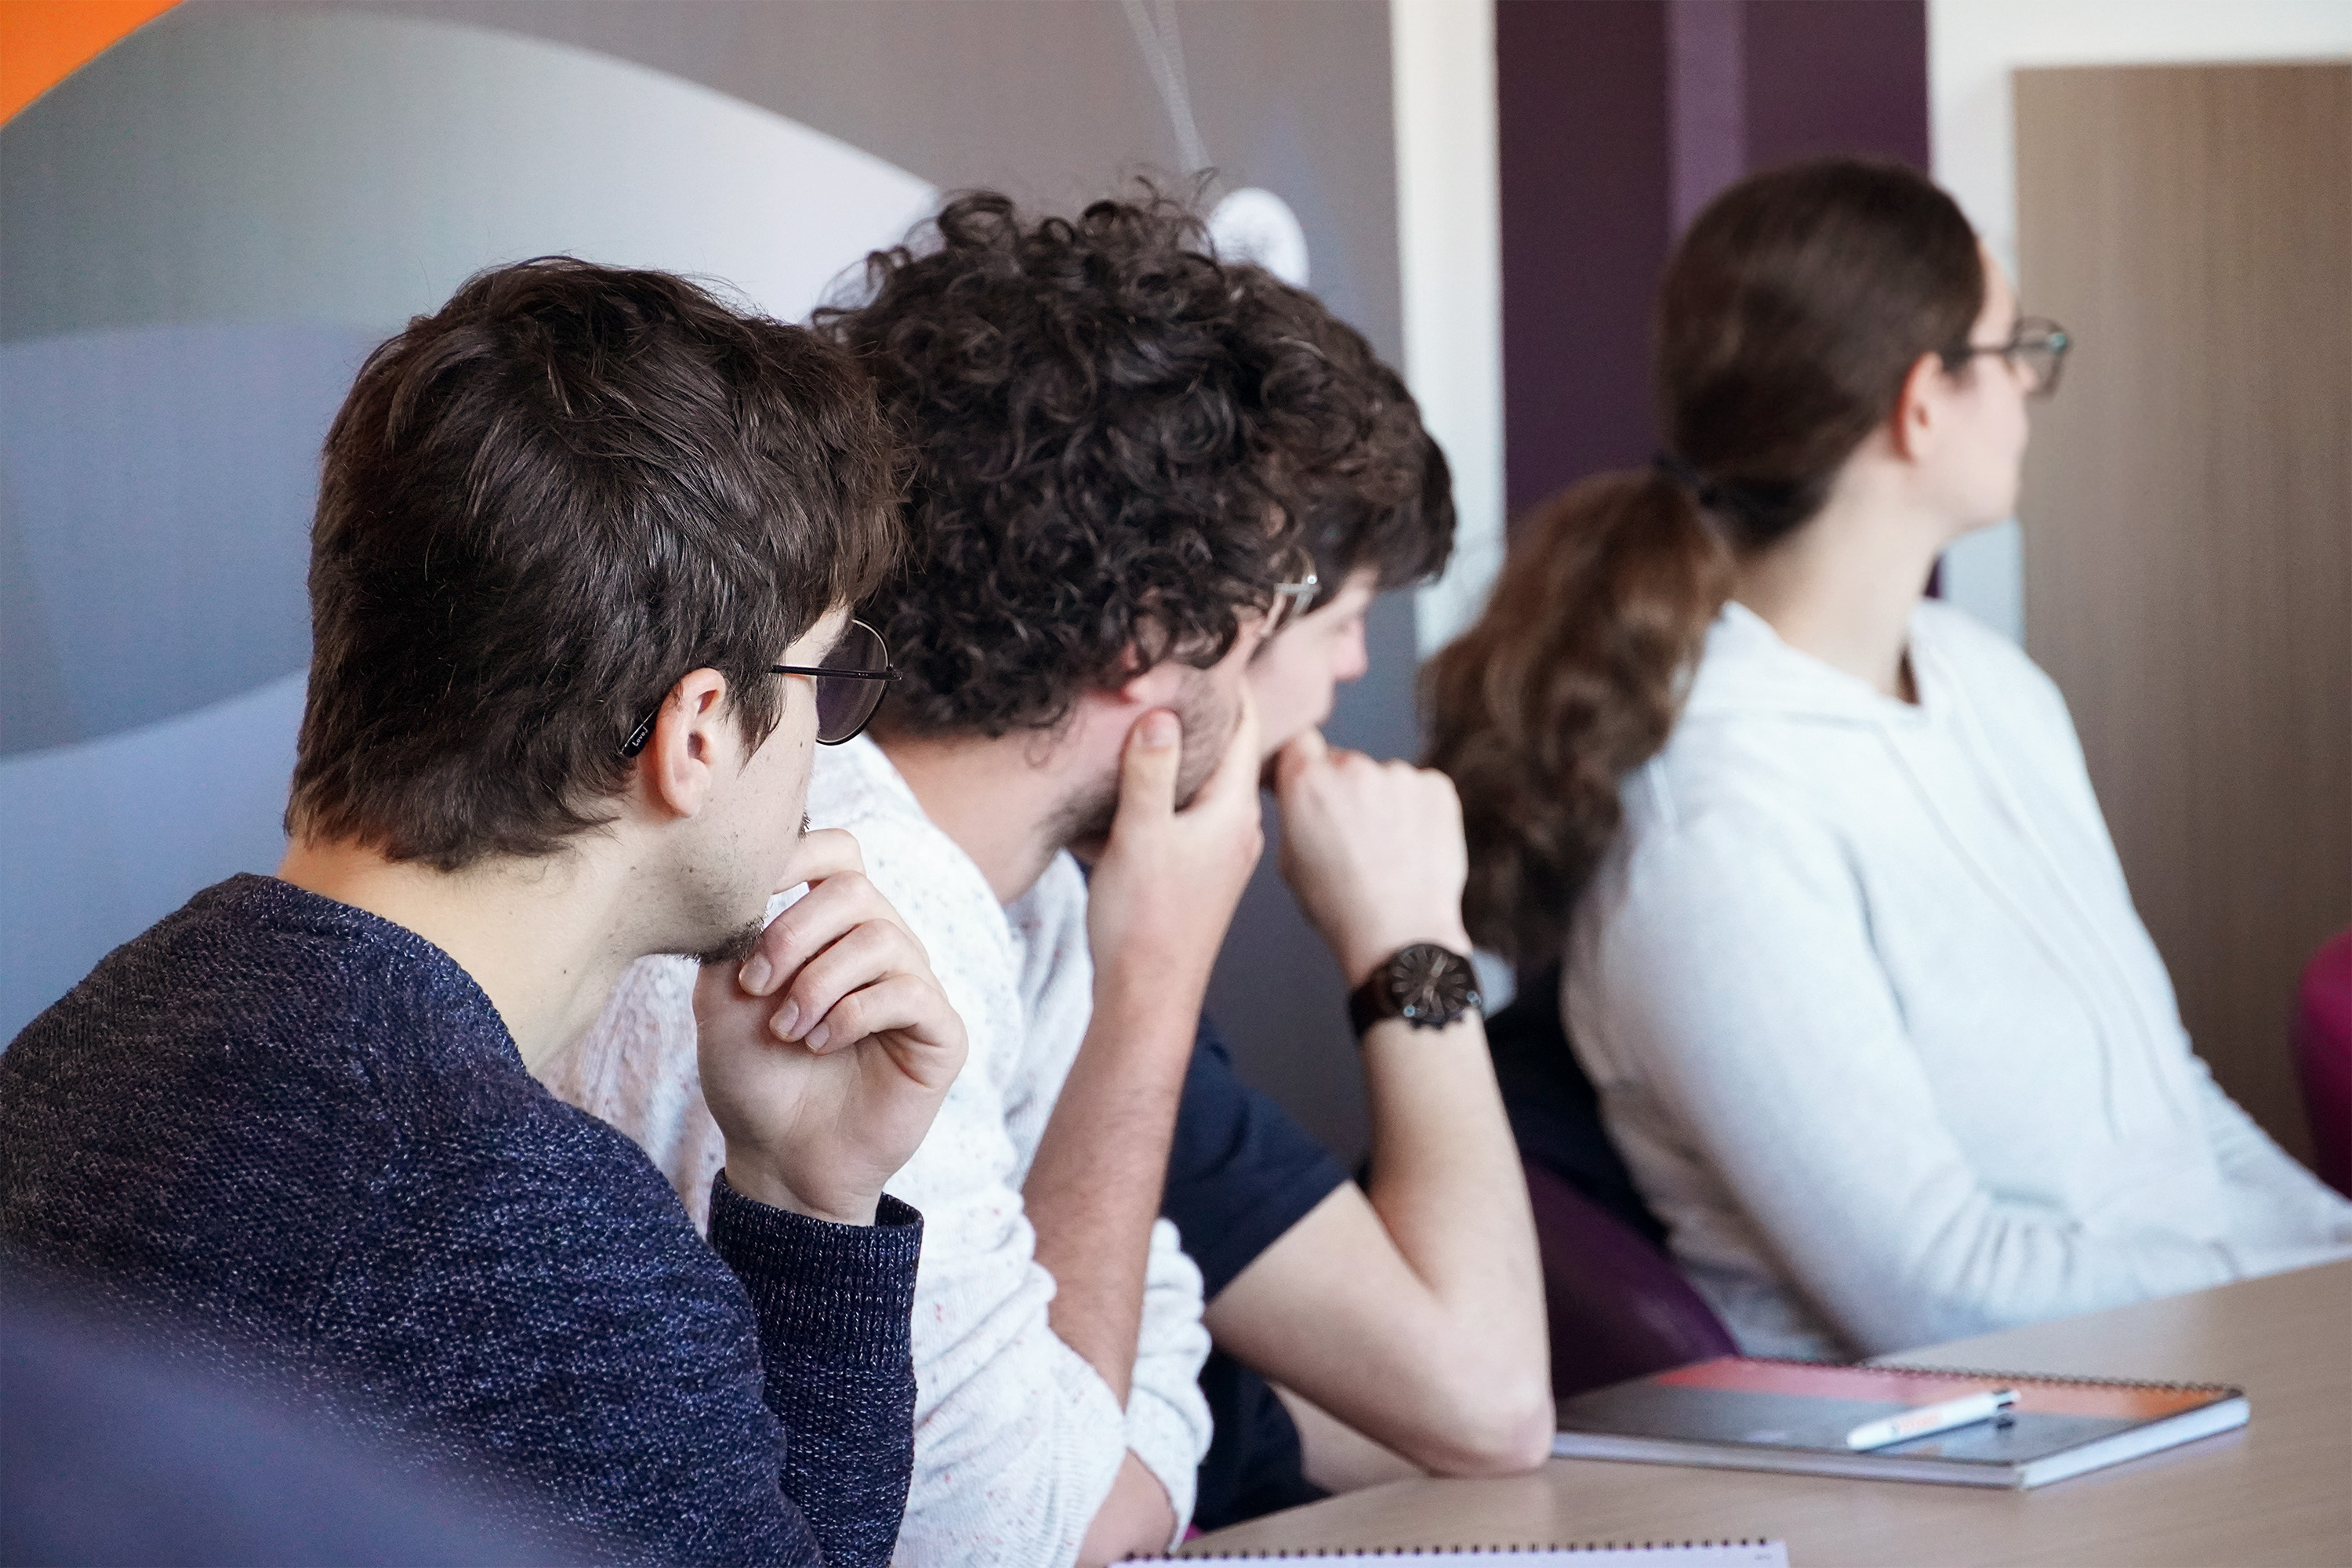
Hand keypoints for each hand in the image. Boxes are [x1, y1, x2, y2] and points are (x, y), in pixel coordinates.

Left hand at [695, 828, 967, 1224]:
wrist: (779, 1158)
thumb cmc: (753, 1075)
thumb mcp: (722, 996)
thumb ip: (733, 933)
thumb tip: (746, 881)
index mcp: (833, 927)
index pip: (838, 852)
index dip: (798, 853)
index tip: (751, 889)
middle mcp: (882, 946)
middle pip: (854, 891)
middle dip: (795, 933)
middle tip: (756, 985)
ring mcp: (916, 987)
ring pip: (881, 940)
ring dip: (818, 984)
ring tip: (786, 1031)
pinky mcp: (941, 1032)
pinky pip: (908, 993)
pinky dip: (852, 1014)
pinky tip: (820, 1045)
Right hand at [1084, 694, 1264, 1002]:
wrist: (1147, 998)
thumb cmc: (1145, 922)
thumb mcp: (1140, 834)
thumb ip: (1150, 770)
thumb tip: (1164, 713)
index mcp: (1233, 812)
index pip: (1247, 730)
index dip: (1233, 687)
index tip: (1218, 652)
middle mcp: (1236, 830)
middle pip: (1226, 754)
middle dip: (1201, 716)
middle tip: (1172, 677)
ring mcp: (1219, 854)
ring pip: (1202, 788)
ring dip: (1177, 758)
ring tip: (1145, 725)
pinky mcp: (1197, 874)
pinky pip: (1184, 818)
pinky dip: (1162, 797)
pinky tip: (1126, 794)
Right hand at [1272, 729, 1472, 986]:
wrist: (1400, 935)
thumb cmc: (1339, 906)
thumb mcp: (1289, 861)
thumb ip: (1295, 813)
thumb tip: (1302, 796)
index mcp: (1307, 782)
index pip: (1300, 742)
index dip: (1303, 763)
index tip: (1309, 784)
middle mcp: (1353, 768)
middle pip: (1344, 763)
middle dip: (1345, 790)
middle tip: (1352, 835)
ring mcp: (1399, 774)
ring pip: (1383, 778)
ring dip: (1383, 801)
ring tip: (1387, 850)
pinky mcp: (1436, 787)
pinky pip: (1419, 789)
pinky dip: (1416, 810)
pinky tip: (1412, 847)